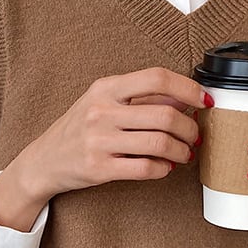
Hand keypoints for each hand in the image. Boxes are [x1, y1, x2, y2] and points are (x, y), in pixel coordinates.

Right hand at [0, 67, 208, 230]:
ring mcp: (99, 141)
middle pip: (165, 115)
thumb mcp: (102, 103)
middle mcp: (101, 112)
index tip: (203, 101)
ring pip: (160, 144)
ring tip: (183, 154)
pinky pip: (145, 168)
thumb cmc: (77, 131)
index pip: (157, 78)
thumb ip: (139, 99)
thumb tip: (184, 99)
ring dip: (181, 151)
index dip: (188, 88)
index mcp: (105, 88)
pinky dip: (163, 169)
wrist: (43, 161)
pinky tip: (164, 167)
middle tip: (194, 136)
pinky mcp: (99, 168)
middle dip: (189, 128)